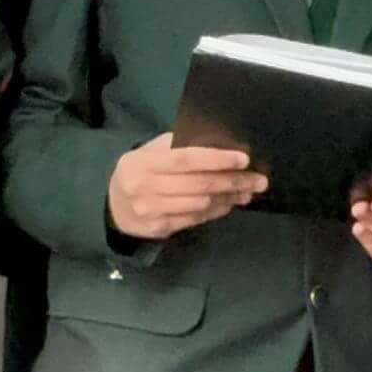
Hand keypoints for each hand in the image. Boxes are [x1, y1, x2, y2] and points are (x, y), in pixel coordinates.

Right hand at [109, 133, 267, 240]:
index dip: (217, 159)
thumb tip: (218, 143)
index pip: (186, 160)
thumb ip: (176, 146)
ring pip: (201, 204)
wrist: (113, 205)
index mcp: (144, 163)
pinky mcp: (160, 228)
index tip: (243, 159)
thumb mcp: (149, 151)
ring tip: (248, 191)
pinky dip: (216, 210)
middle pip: (199, 185)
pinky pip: (196, 219)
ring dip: (229, 198)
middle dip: (233, 182)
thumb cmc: (139, 171)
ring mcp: (152, 211)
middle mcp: (146, 187)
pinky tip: (229, 203)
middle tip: (258, 180)